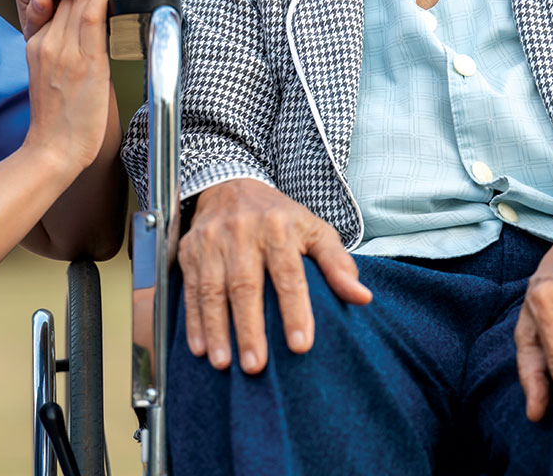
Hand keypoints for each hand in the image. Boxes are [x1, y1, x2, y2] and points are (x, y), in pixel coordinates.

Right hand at [24, 0, 133, 171]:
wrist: (52, 150)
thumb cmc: (59, 122)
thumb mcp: (53, 80)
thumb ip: (67, 55)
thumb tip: (96, 41)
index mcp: (37, 45)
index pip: (59, 3)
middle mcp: (47, 42)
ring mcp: (63, 50)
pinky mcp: (83, 61)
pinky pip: (95, 14)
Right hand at [178, 179, 371, 373]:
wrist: (231, 186)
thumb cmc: (280, 217)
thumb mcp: (314, 230)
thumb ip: (338, 263)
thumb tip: (362, 297)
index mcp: (279, 227)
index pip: (288, 274)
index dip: (295, 311)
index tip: (300, 346)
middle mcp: (242, 231)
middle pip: (245, 285)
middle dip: (249, 328)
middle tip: (256, 366)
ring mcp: (212, 240)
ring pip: (212, 289)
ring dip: (217, 330)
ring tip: (224, 364)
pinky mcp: (190, 250)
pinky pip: (190, 288)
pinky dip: (193, 321)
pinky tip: (199, 348)